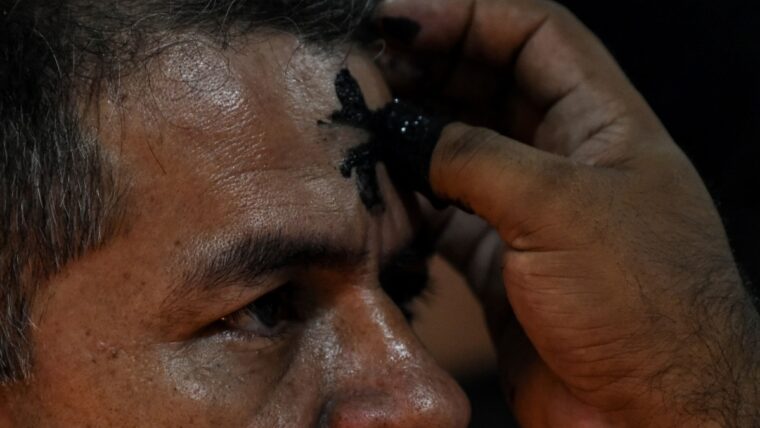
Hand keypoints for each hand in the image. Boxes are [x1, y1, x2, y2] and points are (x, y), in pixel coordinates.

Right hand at [376, 0, 759, 425]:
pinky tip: (379, 191)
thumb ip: (474, 158)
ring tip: (362, 126)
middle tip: (366, 71)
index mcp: (603, 124)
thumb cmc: (643, 310)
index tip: (400, 22)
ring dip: (414, 135)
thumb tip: (405, 126)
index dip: (467, 17)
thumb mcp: (560, 210)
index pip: (533, 35)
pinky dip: (412, 198)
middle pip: (490, 85)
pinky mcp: (502, 260)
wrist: (653, 420)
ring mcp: (530, 211)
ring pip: (461, 148)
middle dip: (430, 71)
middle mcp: (566, 159)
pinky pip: (446, 211)